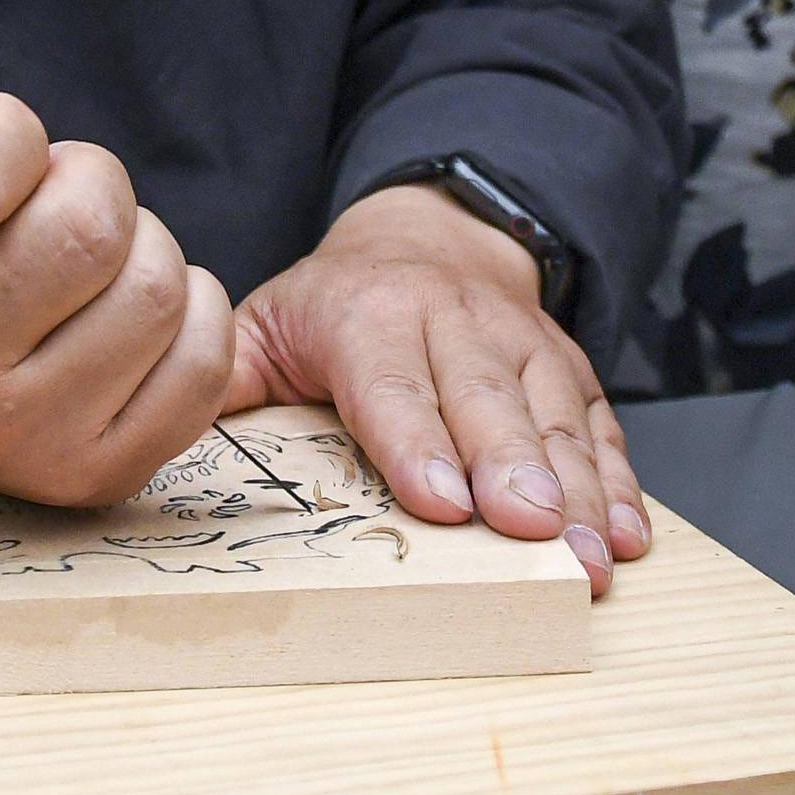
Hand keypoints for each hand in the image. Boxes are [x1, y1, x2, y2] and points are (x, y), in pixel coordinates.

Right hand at [0, 0, 237, 508]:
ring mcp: (4, 438)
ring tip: (87, 264)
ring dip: (142, 247)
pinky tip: (124, 316)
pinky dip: (192, 314)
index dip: (14, 133)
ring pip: (157, 286)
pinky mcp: (90, 477)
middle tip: (54, 203)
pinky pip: (207, 356)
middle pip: (89, 229)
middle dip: (91, 184)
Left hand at [226, 183, 645, 593]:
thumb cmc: (337, 306)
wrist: (428, 237)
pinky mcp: (567, 367)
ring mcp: (520, 343)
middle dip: (513, 471)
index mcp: (368, 315)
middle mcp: (453, 322)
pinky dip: (619, 480)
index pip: (391, 384)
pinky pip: (598, 423)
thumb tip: (167, 429)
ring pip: (552, 417)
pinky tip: (626, 535)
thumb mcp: (266, 323)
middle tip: (533, 536)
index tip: (444, 502)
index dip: (417, 443)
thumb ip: (226, 377)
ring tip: (590, 557)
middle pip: (485, 402)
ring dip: (577, 491)